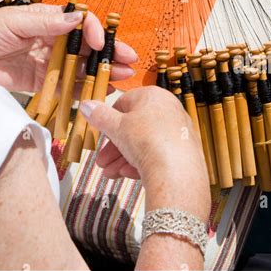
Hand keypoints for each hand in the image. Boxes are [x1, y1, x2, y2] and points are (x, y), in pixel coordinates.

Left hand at [0, 3, 136, 93]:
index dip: (94, 30)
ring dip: (100, 71)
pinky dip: (82, 90)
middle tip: (129, 61)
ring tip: (121, 78)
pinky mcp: (38, 83)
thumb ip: (45, 22)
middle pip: (85, 45)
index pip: (78, 21)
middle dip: (108, 52)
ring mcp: (45, 62)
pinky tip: (98, 93)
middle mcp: (49, 39)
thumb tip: (77, 18)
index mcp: (44, 19)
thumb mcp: (12, 21)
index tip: (102, 42)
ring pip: (79, 66)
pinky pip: (64, 86)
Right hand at [79, 87, 210, 220]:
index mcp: (153, 96)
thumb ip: (99, 116)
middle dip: (114, 147)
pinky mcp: (184, 151)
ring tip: (110, 173)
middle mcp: (168, 109)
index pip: (124, 103)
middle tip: (102, 161)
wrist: (177, 173)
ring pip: (144, 143)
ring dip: (123, 159)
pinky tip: (128, 174)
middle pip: (134, 127)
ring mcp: (178, 131)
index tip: (101, 134)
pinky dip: (141, 164)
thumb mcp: (116, 126)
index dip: (109, 121)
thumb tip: (86, 105)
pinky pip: (158, 154)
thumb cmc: (148, 141)